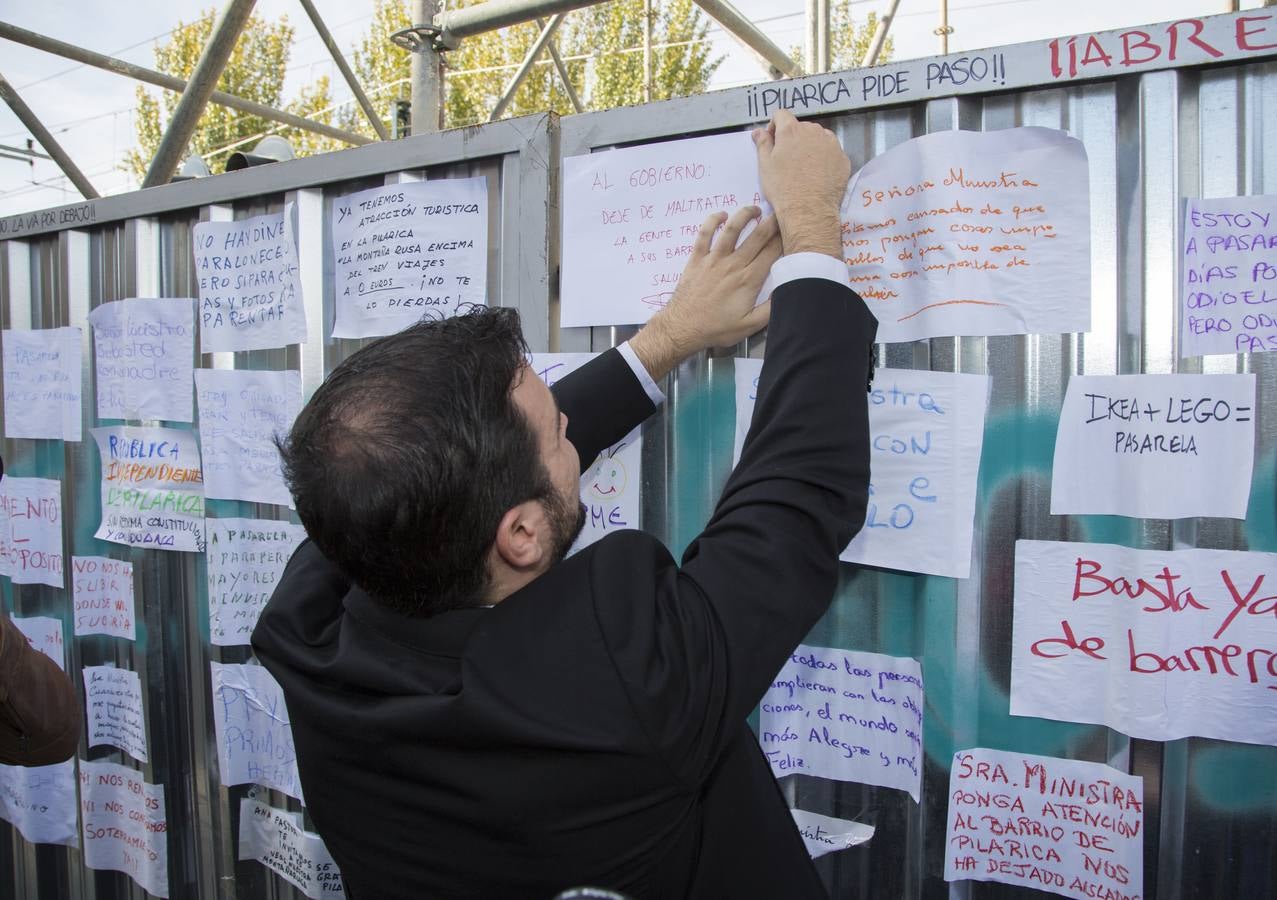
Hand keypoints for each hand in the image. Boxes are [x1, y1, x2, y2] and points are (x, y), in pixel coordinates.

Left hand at [630, 206, 780, 379]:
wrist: (683, 327)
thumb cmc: (717, 328)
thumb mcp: (750, 326)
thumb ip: (771, 309)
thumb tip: (787, 290)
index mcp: (749, 279)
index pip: (773, 252)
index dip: (784, 239)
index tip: (792, 232)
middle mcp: (734, 264)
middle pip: (758, 236)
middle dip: (772, 222)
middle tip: (781, 212)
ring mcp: (714, 259)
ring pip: (732, 229)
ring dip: (745, 215)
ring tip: (755, 209)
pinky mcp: (697, 258)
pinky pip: (705, 234)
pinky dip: (712, 221)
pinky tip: (721, 215)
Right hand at [753, 110, 847, 257]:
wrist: (809, 210)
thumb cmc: (783, 188)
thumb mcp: (765, 165)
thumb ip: (762, 143)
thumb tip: (759, 131)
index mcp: (791, 131)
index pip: (781, 114)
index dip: (775, 125)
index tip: (773, 139)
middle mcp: (813, 132)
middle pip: (801, 127)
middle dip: (794, 137)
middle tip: (788, 158)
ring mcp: (831, 144)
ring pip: (818, 137)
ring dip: (811, 145)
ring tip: (805, 167)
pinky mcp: (842, 158)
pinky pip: (832, 151)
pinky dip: (825, 157)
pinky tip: (818, 174)